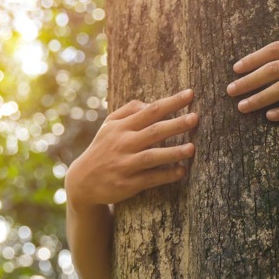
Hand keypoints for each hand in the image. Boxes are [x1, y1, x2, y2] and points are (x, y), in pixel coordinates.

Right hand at [65, 89, 197, 208]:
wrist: (83, 181)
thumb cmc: (103, 148)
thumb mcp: (109, 126)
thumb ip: (128, 111)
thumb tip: (150, 103)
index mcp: (121, 127)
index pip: (150, 111)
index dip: (171, 102)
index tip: (190, 94)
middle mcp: (123, 143)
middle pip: (153, 131)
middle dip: (175, 124)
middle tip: (195, 118)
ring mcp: (125, 164)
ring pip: (152, 156)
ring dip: (173, 152)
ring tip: (192, 148)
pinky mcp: (126, 184)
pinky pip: (150, 178)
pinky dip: (166, 175)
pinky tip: (182, 171)